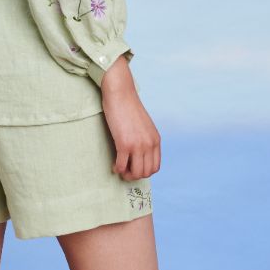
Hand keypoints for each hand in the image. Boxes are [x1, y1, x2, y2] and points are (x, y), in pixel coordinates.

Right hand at [101, 56, 160, 181]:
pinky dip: (117, 169)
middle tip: (125, 171)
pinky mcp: (124, 143)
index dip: (144, 172)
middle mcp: (149, 144)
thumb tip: (139, 153)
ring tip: (120, 169)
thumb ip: (145, 139)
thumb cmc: (129, 107)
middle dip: (135, 176)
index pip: (155, 167)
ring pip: (136, 172)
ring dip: (126, 175)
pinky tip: (114, 165)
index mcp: (156, 140)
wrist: (121, 93)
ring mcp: (137, 145)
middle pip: (146, 172)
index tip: (134, 168)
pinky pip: (122, 165)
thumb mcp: (144, 126)